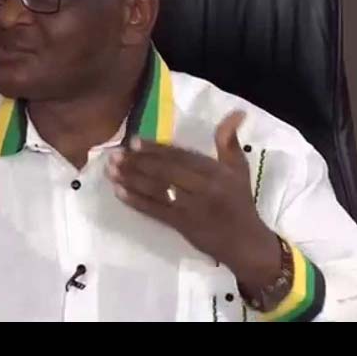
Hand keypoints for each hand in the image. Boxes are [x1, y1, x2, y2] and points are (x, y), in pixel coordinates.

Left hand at [105, 111, 280, 289]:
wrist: (246, 244)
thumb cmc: (240, 203)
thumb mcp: (239, 169)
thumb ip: (229, 141)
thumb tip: (235, 111)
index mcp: (215, 171)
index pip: (181, 156)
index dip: (156, 148)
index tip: (133, 140)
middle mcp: (203, 187)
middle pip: (165, 171)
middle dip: (137, 162)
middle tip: (114, 154)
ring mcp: (191, 208)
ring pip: (157, 190)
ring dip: (131, 179)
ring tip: (110, 170)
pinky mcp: (182, 226)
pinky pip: (155, 210)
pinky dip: (136, 201)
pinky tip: (119, 192)